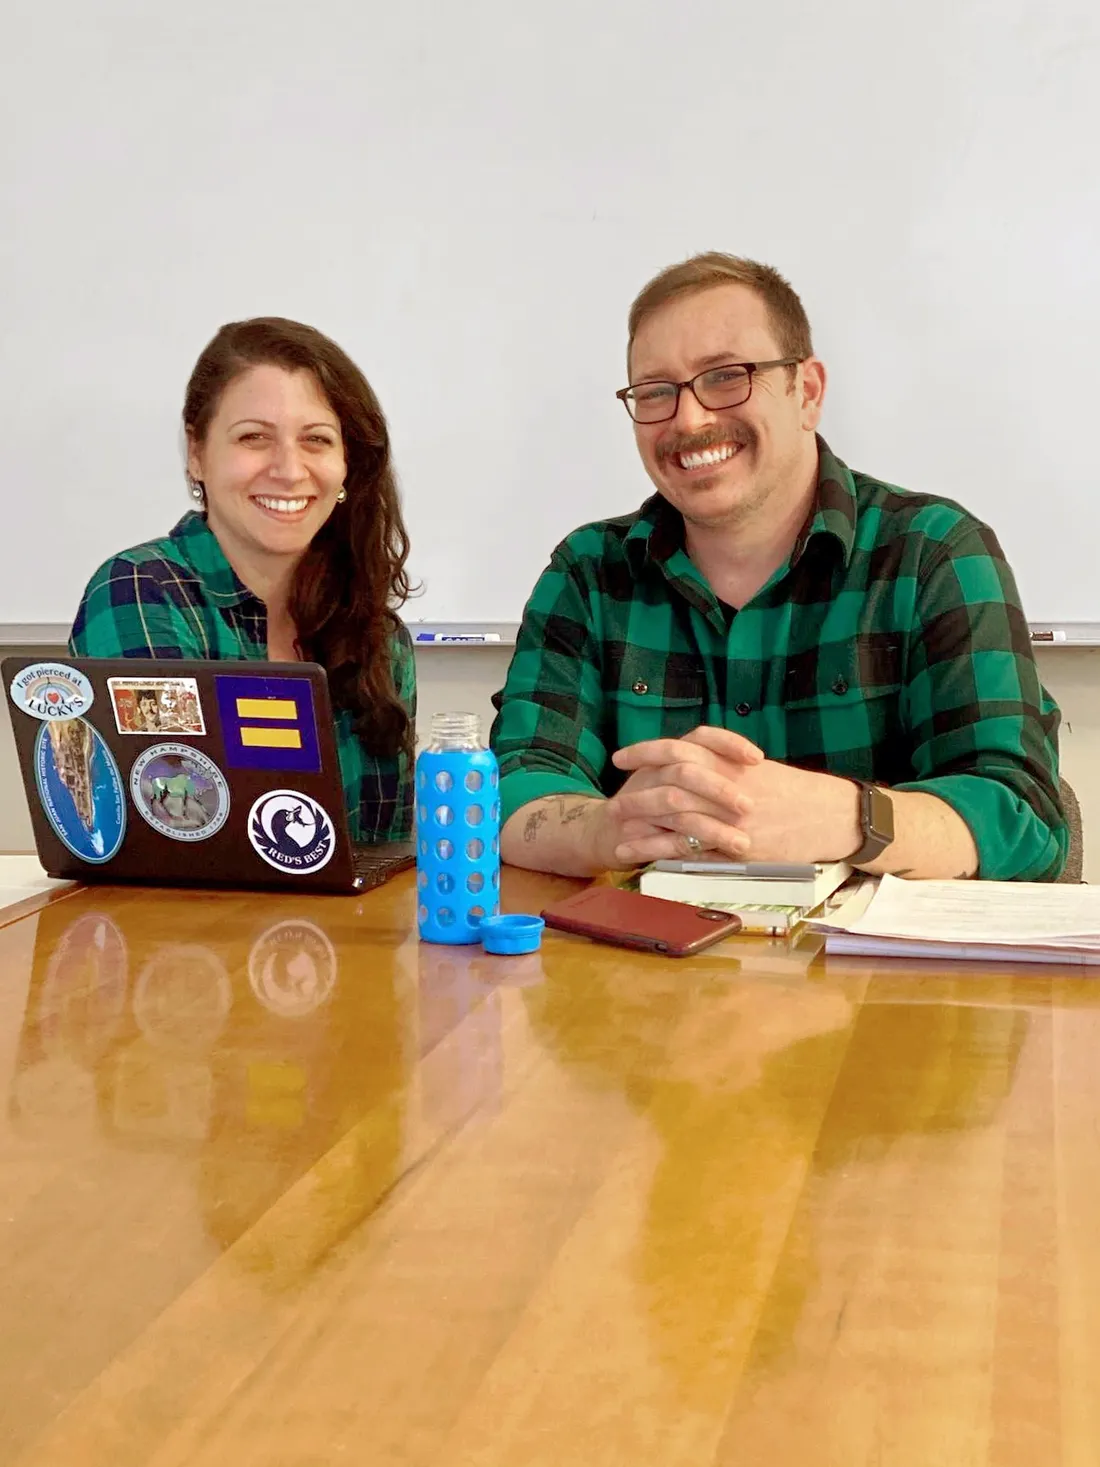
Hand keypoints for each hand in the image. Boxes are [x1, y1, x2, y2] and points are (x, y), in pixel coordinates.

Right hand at [592, 726, 764, 867]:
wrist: (604, 832)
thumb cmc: (651, 806)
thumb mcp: (676, 782)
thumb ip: (709, 774)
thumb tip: (760, 774)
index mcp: (668, 756)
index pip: (700, 737)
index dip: (729, 744)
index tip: (757, 758)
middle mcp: (653, 773)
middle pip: (687, 770)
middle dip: (720, 788)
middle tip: (749, 806)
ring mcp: (640, 802)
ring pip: (678, 807)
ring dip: (713, 826)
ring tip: (742, 843)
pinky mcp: (634, 833)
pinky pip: (666, 839)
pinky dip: (692, 847)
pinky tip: (717, 858)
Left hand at [605, 725, 859, 866]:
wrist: (830, 815)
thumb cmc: (796, 792)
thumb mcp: (758, 770)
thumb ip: (725, 764)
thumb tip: (695, 762)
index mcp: (730, 761)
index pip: (678, 749)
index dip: (646, 752)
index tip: (622, 757)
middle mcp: (725, 785)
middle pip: (668, 783)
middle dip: (636, 792)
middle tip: (612, 801)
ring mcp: (728, 816)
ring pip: (673, 817)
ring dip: (640, 823)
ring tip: (615, 832)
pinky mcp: (734, 846)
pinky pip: (689, 847)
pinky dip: (660, 849)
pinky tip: (639, 854)